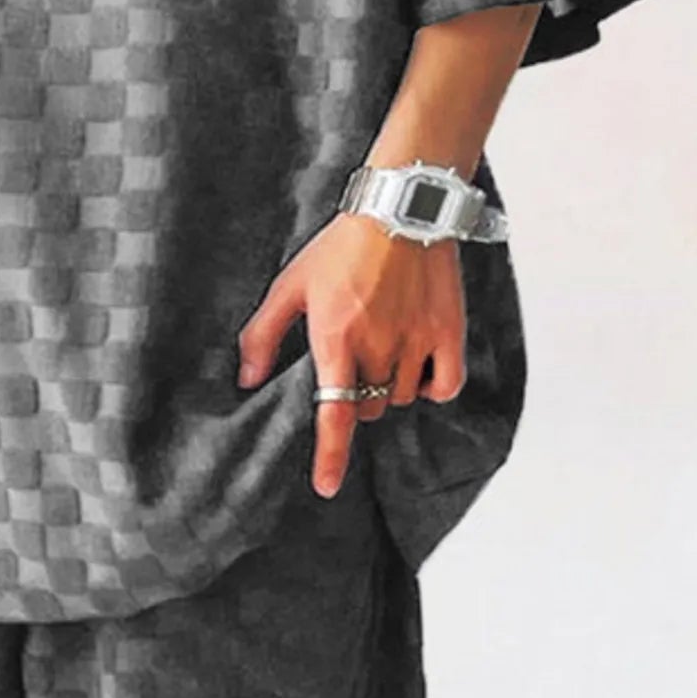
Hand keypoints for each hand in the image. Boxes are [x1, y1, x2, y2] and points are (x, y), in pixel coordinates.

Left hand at [235, 213, 468, 499]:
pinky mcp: (449, 333)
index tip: (326, 488)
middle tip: (352, 361)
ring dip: (389, 388)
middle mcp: (378, 346)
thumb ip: (264, 333)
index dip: (330, 455)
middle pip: (366, 407)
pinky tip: (421, 368)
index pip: (334, 413)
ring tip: (384, 346)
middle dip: (355, 396)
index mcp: (335, 338)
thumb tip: (247, 379)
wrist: (401, 209)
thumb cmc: (340, 246)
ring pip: (401, 397)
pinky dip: (433, 386)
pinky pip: (445, 385)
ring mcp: (417, 341)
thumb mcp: (290, 284)